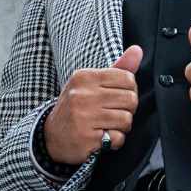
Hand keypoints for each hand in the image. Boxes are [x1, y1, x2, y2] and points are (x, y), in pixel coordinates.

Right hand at [44, 45, 142, 163]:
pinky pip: (117, 138)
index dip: (130, 91)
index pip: (128, 78)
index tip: (118, 98)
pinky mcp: (86, 137)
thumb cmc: (77, 108)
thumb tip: (138, 50)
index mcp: (84, 77)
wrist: (52, 136)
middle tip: (114, 114)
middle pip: (130, 99)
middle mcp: (82, 94)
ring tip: (108, 126)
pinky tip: (102, 137)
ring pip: (126, 119)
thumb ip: (117, 68)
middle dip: (128, 110)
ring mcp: (83, 116)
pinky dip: (114, 141)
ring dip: (122, 127)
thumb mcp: (91, 84)